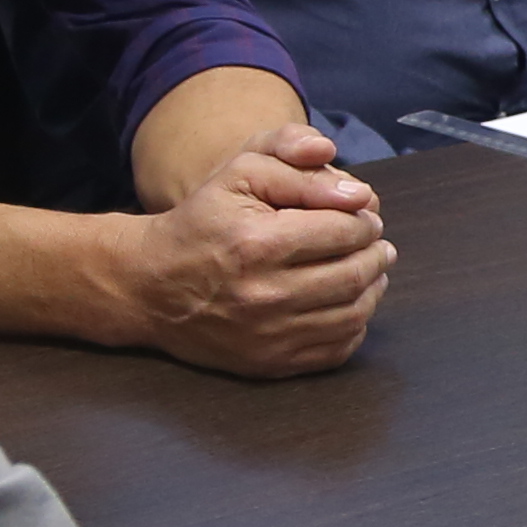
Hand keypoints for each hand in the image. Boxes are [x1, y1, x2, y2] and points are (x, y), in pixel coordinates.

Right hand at [113, 123, 389, 377]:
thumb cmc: (201, 222)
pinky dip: (355, 325)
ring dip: (374, 288)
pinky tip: (348, 303)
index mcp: (259, 243)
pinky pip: (337, 349)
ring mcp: (269, 335)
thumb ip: (295, 163)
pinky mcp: (270, 363)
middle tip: (376, 242)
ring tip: (370, 269)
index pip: (346, 231)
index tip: (365, 216)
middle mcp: (266, 294)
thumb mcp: (239, 173)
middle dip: (376, 253)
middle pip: (355, 274)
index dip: (365, 221)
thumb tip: (357, 191)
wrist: (151, 285)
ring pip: (354, 314)